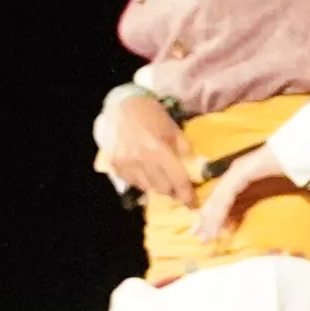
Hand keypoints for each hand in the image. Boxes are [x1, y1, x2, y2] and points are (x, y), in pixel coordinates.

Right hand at [92, 87, 183, 201]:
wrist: (124, 105)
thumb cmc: (153, 115)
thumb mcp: (174, 129)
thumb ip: (183, 150)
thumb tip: (194, 169)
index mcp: (158, 149)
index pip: (177, 179)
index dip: (186, 194)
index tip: (193, 204)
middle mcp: (141, 159)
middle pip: (162, 188)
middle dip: (173, 191)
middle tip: (179, 189)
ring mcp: (126, 163)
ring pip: (147, 188)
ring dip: (157, 186)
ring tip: (162, 179)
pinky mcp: (115, 165)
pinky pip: (132, 183)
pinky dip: (142, 182)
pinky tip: (146, 173)